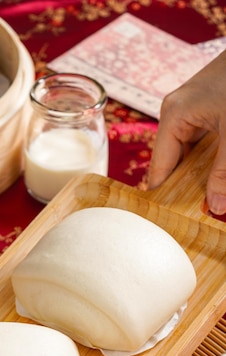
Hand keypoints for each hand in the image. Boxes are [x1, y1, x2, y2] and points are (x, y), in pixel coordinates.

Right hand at [148, 50, 225, 215]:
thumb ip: (224, 171)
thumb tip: (215, 206)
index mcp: (173, 117)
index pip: (159, 168)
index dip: (163, 196)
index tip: (165, 222)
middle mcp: (174, 114)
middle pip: (171, 163)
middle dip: (182, 188)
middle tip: (190, 215)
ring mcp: (189, 112)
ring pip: (186, 155)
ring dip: (196, 176)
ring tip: (202, 201)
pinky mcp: (204, 110)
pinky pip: (198, 144)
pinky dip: (206, 162)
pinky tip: (213, 177)